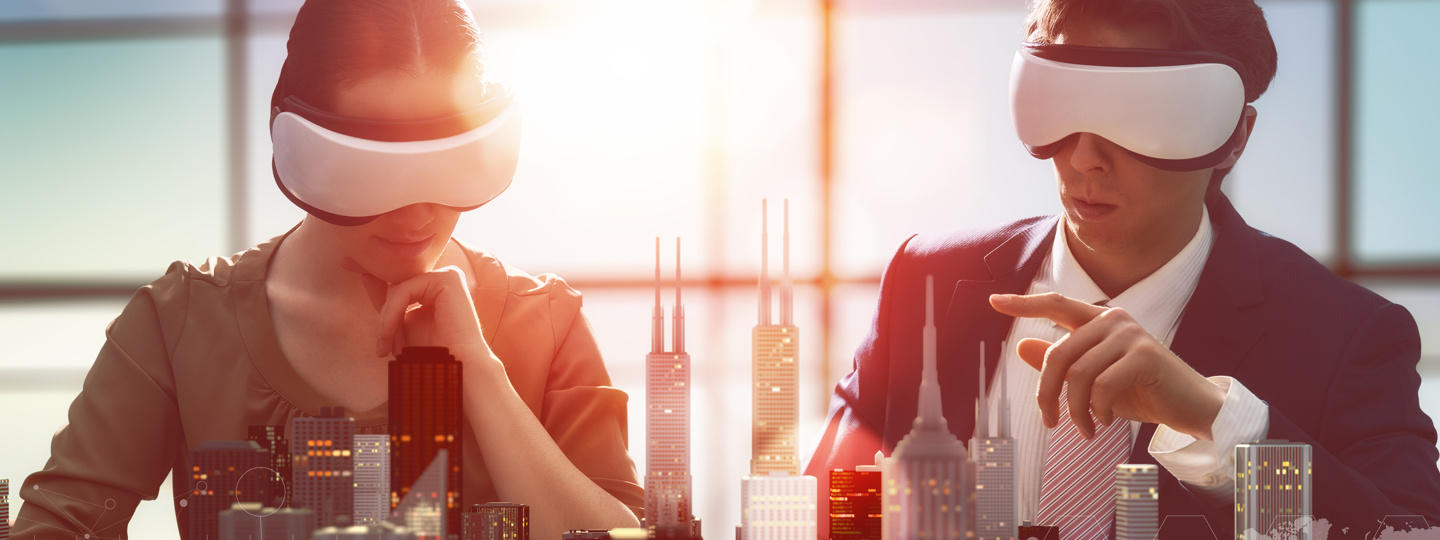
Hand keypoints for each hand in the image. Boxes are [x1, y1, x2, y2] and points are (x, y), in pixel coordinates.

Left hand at [341, 257, 490, 360]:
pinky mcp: (447, 278)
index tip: (344, 262)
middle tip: (382, 345)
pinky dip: (392, 313)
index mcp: (434, 286)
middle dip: (383, 313)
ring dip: (387, 319)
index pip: (398, 279)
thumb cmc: (433, 352)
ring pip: (397, 287)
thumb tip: (365, 273)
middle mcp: (442, 277)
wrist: (456, 367)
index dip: (371, 272)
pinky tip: (392, 333)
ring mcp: (447, 275)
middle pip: (396, 283)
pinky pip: (404, 290)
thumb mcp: (402, 324)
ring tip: (388, 346)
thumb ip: (387, 301)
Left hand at [989, 292, 1226, 440]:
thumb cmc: (1140, 391)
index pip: (1056, 305)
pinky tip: (1104, 423)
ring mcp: (1129, 335)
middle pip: (1057, 354)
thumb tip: (1021, 345)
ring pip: (1077, 375)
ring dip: (1076, 411)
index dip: (1024, 304)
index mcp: (1099, 320)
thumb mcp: (1093, 380)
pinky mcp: (1144, 356)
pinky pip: (1101, 387)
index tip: (994, 301)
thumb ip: (1060, 363)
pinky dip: (1097, 412)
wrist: (1190, 406)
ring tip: (1085, 429)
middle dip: (1046, 394)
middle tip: (1050, 422)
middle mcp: (1113, 319)